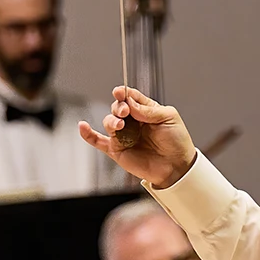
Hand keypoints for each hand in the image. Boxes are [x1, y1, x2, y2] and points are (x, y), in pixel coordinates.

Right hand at [77, 86, 196, 188]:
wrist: (177, 167)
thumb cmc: (176, 141)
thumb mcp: (168, 118)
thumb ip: (148, 110)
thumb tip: (129, 103)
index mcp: (145, 110)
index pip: (131, 97)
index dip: (124, 93)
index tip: (120, 92)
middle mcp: (133, 122)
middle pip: (117, 108)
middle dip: (119, 107)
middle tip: (125, 111)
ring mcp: (124, 136)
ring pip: (109, 122)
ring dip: (111, 120)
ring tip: (120, 125)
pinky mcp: (117, 150)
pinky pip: (98, 141)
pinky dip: (88, 135)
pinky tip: (82, 127)